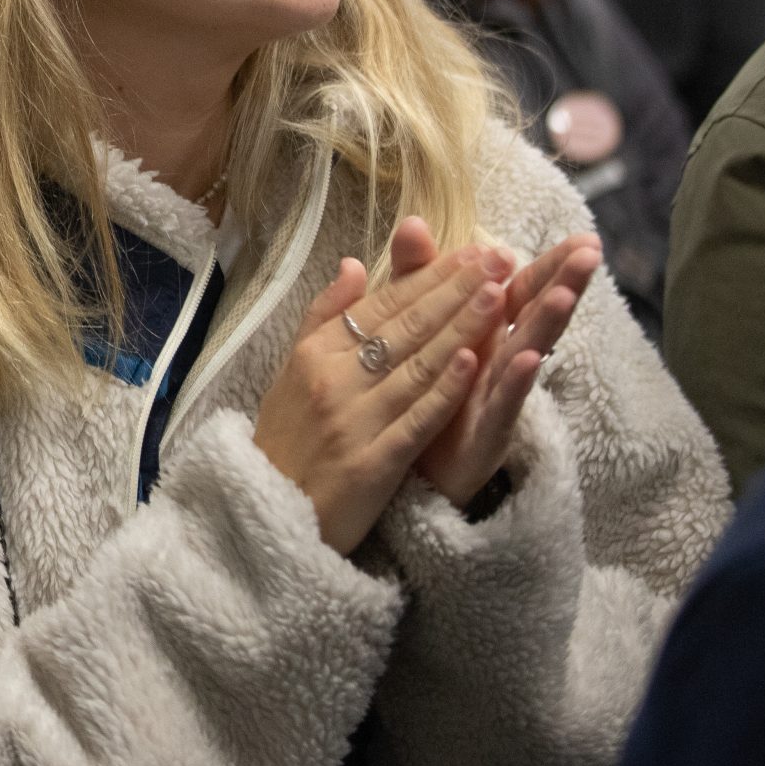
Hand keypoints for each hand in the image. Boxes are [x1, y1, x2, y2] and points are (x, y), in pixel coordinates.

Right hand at [251, 230, 513, 553]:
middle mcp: (330, 381)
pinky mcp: (370, 465)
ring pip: (416, 366)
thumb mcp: (291, 373)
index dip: (430, 277)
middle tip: (499, 259)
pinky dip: (444, 390)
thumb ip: (323, 317)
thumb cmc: (285, 440)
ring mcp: (351, 422)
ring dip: (460, 328)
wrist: (264, 514)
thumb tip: (354, 264)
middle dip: (456, 291)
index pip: (381, 305)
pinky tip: (473, 361)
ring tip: (499, 295)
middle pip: (404, 328)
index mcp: (312, 354)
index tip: (473, 251)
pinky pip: (415, 420)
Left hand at [386, 219, 598, 507]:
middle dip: (563, 283)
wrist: (410, 463)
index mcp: (486, 329)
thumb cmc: (425, 387)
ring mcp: (498, 394)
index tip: (582, 236)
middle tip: (592, 253)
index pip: (522, 289)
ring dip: (545, 324)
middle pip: (535, 314)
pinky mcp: (486, 431)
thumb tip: (412, 221)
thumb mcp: (415, 323)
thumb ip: (417, 274)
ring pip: (527, 353)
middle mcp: (500, 358)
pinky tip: (528, 359)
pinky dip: (515, 380)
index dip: (549, 264)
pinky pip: (502, 403)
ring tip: (563, 295)